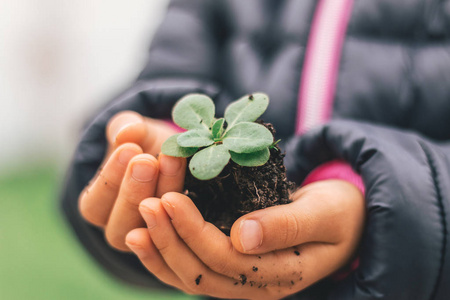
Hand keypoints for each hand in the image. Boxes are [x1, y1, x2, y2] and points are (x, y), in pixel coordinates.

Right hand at [78, 111, 184, 250]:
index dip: (110, 179)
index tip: (128, 149)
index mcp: (99, 209)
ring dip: (165, 193)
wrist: (177, 157)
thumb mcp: (136, 133)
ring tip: (173, 160)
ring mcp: (153, 237)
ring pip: (153, 231)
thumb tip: (126, 131)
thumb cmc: (148, 146)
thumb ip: (126, 129)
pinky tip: (194, 182)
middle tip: (148, 161)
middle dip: (135, 190)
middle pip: (121, 225)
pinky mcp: (181, 233)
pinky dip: (187, 208)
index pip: (94, 206)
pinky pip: (182, 230)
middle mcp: (123, 230)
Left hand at [126, 180, 364, 298]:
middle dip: (169, 239)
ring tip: (136, 222)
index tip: (169, 197)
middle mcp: (257, 286)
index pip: (225, 259)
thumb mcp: (324, 212)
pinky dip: (167, 255)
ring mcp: (243, 280)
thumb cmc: (339, 212)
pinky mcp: (234, 266)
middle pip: (201, 272)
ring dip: (161, 250)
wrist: (345, 220)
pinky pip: (195, 268)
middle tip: (146, 202)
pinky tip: (145, 236)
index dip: (193, 231)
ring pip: (192, 276)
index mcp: (280, 275)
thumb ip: (288, 225)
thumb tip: (242, 236)